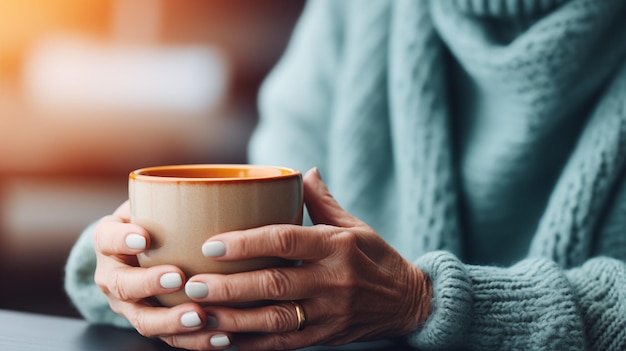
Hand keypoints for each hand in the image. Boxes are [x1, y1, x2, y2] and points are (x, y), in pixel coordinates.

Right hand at [93, 201, 235, 349]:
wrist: (136, 252)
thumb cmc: (152, 221)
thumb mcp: (151, 204)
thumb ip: (169, 194)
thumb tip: (218, 182)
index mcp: (110, 240)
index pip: (108, 238)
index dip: (122, 239)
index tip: (144, 236)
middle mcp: (112, 275)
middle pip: (122, 285)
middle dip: (149, 284)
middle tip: (179, 277)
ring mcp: (128, 304)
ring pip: (143, 319)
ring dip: (172, 321)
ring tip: (200, 316)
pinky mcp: (150, 323)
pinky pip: (168, 338)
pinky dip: (194, 341)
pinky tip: (221, 338)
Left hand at [185, 168, 432, 350]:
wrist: (409, 303)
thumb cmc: (376, 257)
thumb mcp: (355, 225)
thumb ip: (323, 201)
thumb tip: (303, 171)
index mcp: (337, 246)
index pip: (285, 240)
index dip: (246, 242)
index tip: (211, 242)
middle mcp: (332, 280)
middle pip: (273, 282)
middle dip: (229, 285)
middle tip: (192, 283)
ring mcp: (329, 313)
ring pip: (274, 319)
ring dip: (233, 318)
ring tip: (199, 313)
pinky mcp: (325, 337)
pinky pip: (283, 343)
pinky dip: (251, 344)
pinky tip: (223, 341)